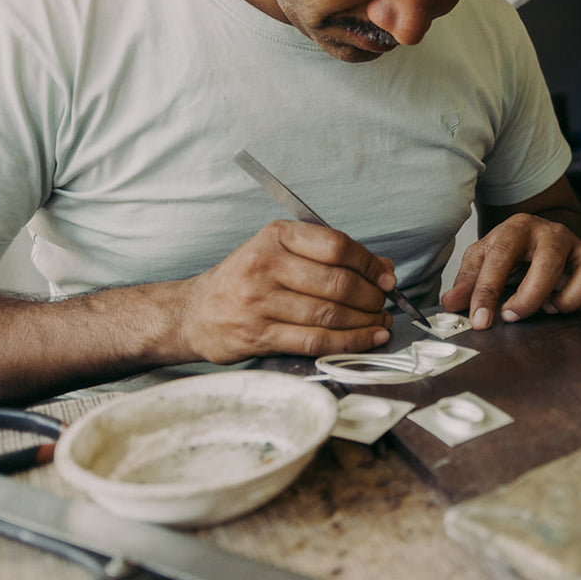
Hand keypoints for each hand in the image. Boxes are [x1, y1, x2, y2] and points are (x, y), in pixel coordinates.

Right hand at [176, 220, 393, 362]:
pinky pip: (315, 341)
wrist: (194, 312)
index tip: (386, 276)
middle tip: (384, 304)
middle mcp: (265, 266)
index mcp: (275, 236)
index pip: (336, 246)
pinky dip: (349, 342)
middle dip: (371, 296)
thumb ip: (329, 256)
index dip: (369, 264)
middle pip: (337, 282)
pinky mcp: (259, 336)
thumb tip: (383, 268)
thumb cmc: (246, 279)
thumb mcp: (280, 252)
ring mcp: (259, 303)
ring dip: (365, 321)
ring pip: (330, 314)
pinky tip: (368, 339)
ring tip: (381, 323)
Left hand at [440, 213, 580, 329]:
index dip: (487, 291)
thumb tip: (450, 305)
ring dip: (569, 298)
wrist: (542, 239)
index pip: (501, 255)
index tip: (479, 322)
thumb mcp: (483, 260)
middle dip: (530, 296)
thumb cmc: (511, 254)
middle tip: (512, 316)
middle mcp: (555, 234)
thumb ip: (468, 281)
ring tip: (551, 310)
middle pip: (549, 260)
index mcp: (520, 228)